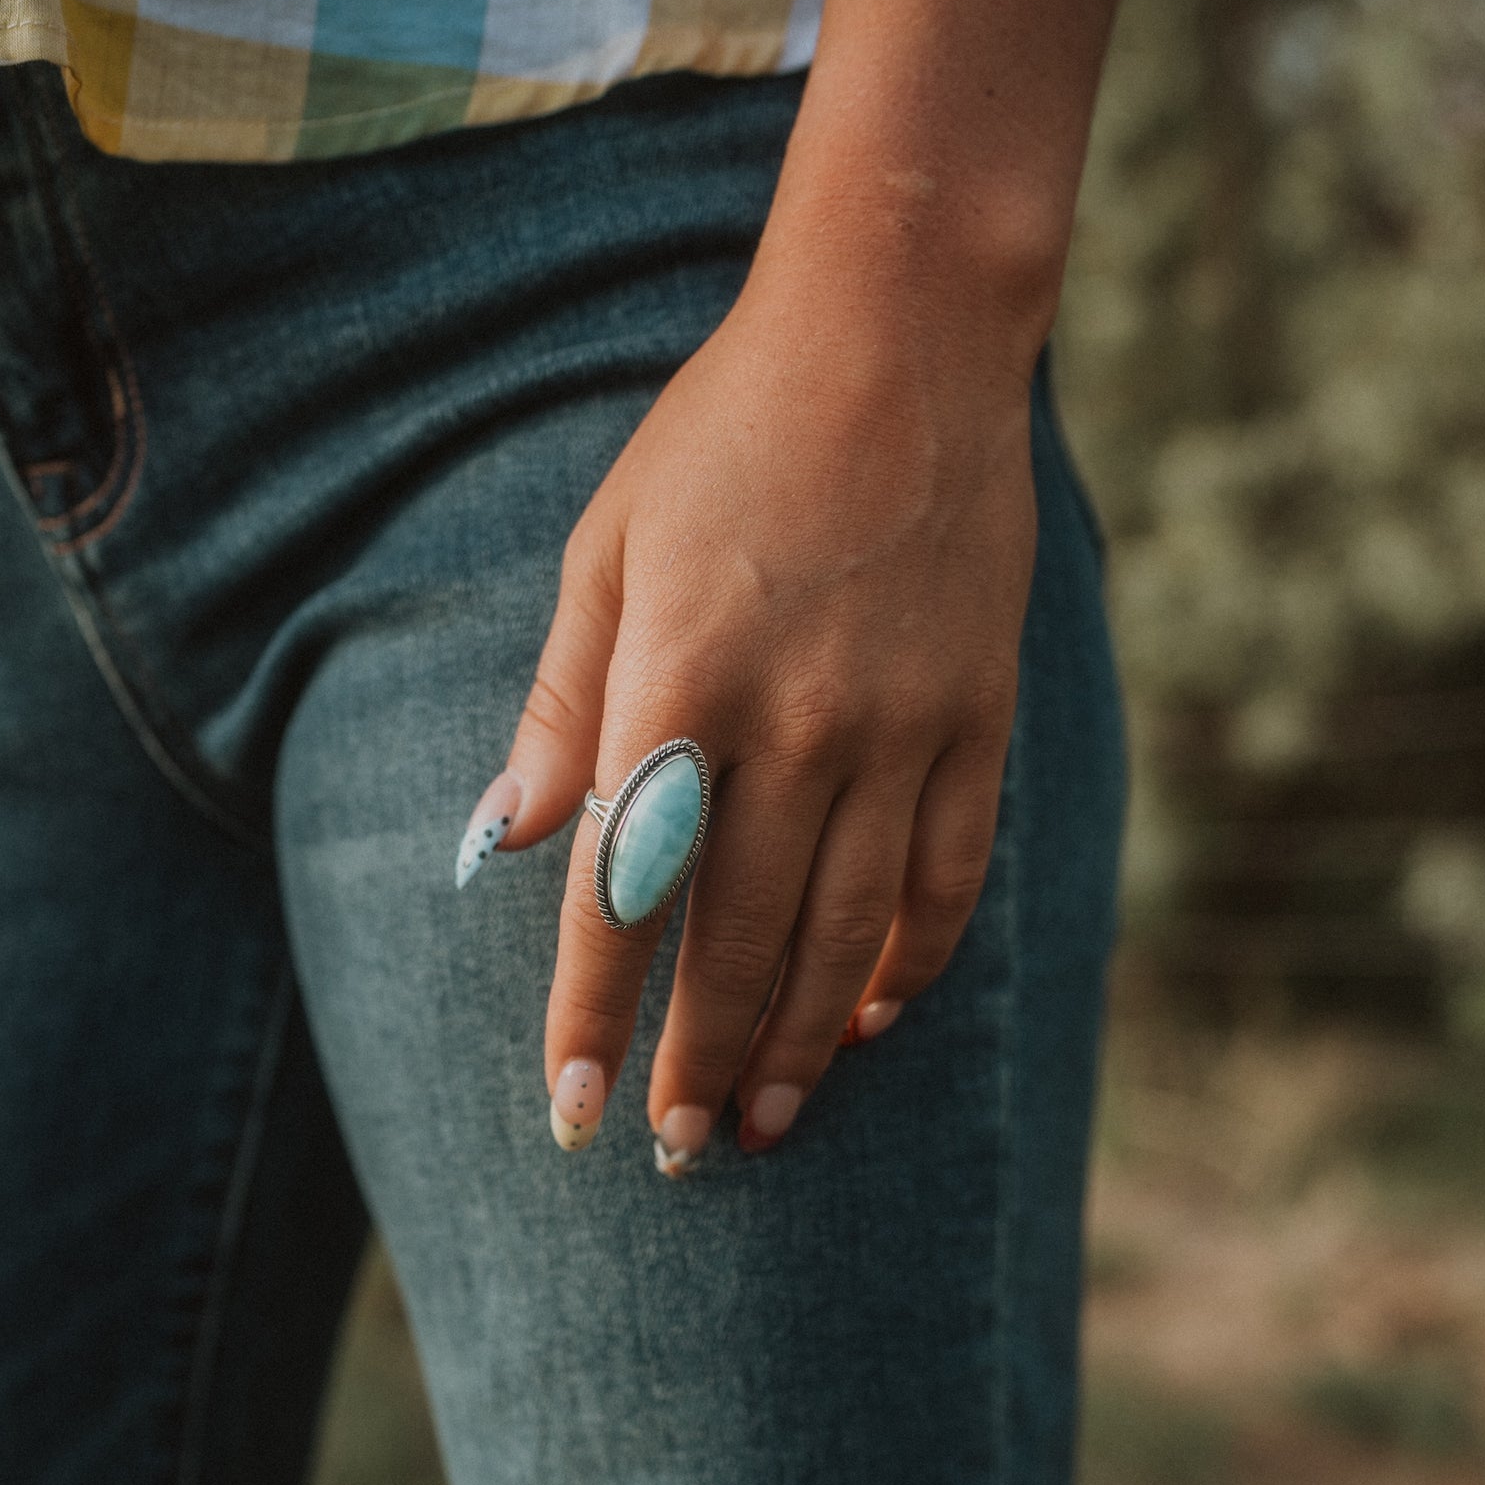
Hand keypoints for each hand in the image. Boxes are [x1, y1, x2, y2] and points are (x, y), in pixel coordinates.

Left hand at [455, 245, 1039, 1171]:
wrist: (902, 334)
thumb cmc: (724, 437)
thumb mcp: (607, 549)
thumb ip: (563, 707)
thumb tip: (506, 847)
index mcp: (680, 678)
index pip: (623, 891)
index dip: (594, 1017)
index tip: (573, 1114)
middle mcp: (796, 722)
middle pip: (739, 938)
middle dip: (698, 1060)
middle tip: (678, 1150)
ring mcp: (901, 726)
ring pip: (848, 933)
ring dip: (798, 1042)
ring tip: (762, 1122)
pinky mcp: (979, 719)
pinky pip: (948, 876)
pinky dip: (909, 964)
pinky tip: (868, 1019)